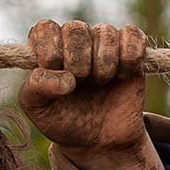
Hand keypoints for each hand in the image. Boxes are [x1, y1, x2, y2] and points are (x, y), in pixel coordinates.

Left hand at [20, 19, 162, 169]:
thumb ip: (36, 88)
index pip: (45, 28)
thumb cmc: (65, 121)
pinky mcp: (130, 49)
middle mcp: (74, 41)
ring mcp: (103, 43)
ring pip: (105, 32)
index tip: (53, 70)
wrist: (100, 140)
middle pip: (76, 29)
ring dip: (104, 65)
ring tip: (100, 83)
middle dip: (77, 61)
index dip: (50, 48)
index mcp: (48, 50)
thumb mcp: (39, 111)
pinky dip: (129, 57)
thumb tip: (64, 78)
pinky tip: (122, 76)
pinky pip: (133, 36)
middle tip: (79, 83)